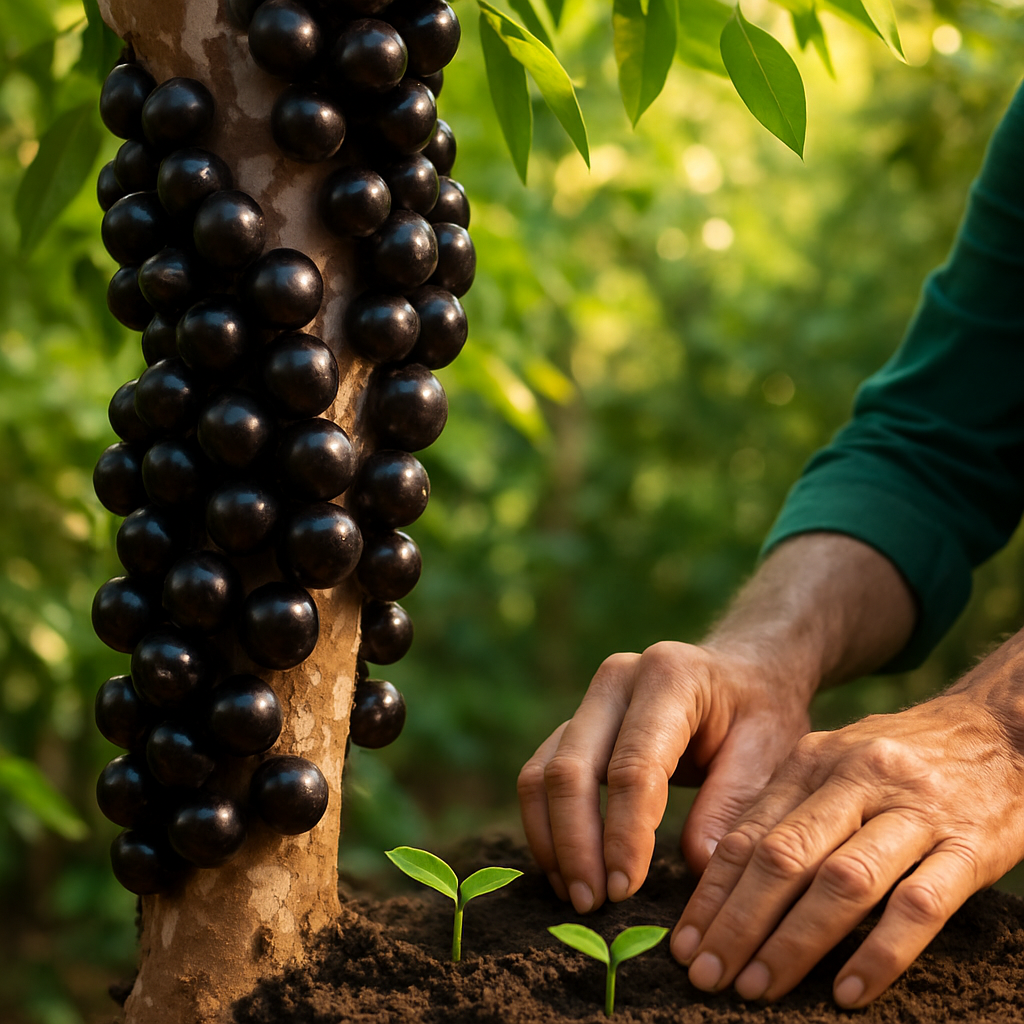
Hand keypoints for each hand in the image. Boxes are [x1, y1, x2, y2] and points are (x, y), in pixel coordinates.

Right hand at [517, 641, 811, 912]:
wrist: (744, 672)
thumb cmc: (760, 713)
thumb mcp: (768, 750)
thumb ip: (733, 803)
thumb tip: (696, 866)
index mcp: (669, 678)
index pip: (633, 765)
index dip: (623, 832)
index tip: (624, 889)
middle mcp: (617, 680)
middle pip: (571, 766)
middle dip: (575, 842)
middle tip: (590, 903)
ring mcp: (589, 699)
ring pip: (542, 772)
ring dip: (552, 839)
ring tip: (576, 896)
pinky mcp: (575, 725)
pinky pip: (539, 775)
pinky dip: (545, 826)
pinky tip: (565, 871)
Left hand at [671, 670, 1023, 1007]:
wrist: (998, 729)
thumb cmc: (901, 755)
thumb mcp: (835, 759)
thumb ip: (787, 806)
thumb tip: (720, 873)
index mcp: (815, 759)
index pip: (750, 833)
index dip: (712, 893)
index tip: (684, 942)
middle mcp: (858, 779)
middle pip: (784, 857)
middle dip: (738, 922)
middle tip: (707, 975)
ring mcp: (916, 812)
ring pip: (842, 882)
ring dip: (794, 942)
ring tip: (758, 989)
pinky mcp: (969, 846)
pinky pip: (919, 905)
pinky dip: (879, 952)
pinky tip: (846, 991)